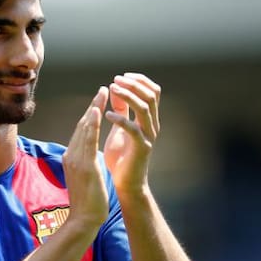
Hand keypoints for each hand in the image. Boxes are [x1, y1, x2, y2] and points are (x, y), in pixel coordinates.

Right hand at [62, 87, 109, 228]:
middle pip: (82, 125)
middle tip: (102, 90)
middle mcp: (71, 155)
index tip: (99, 101)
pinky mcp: (83, 165)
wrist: (83, 219)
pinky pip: (87, 140)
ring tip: (102, 94)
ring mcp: (76, 159)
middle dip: (93, 106)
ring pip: (84, 128)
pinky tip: (96, 112)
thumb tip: (91, 153)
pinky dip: (91, 124)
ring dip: (93, 109)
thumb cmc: (88, 201)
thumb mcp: (85, 176)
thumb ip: (86, 161)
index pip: (82, 131)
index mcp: (72, 157)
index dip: (90, 114)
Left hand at [103, 73, 160, 195]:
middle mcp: (152, 125)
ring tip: (112, 90)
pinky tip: (107, 115)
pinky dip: (120, 119)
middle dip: (133, 84)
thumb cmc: (122, 157)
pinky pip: (133, 129)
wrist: (126, 184)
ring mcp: (149, 137)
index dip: (139, 80)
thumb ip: (122, 110)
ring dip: (128, 96)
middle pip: (151, 96)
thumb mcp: (121, 128)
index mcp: (149, 119)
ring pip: (144, 108)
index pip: (153, 91)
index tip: (122, 77)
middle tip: (116, 80)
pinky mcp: (141, 148)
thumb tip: (116, 89)